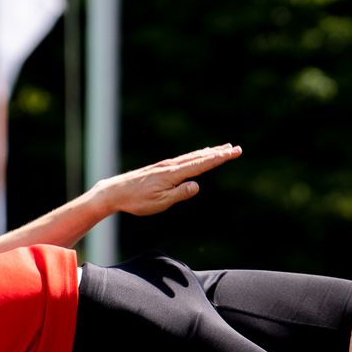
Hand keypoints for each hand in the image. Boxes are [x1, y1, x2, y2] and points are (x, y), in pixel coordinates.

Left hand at [98, 143, 240, 215]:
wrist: (115, 192)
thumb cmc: (137, 201)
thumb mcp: (160, 203)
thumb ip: (180, 194)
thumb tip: (197, 185)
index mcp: (173, 174)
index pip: (201, 164)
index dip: (218, 159)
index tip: (233, 153)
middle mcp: (171, 166)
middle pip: (199, 157)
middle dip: (218, 153)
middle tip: (236, 149)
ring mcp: (166, 165)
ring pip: (192, 156)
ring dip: (209, 152)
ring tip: (223, 149)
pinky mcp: (161, 168)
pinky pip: (184, 159)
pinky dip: (196, 156)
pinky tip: (199, 156)